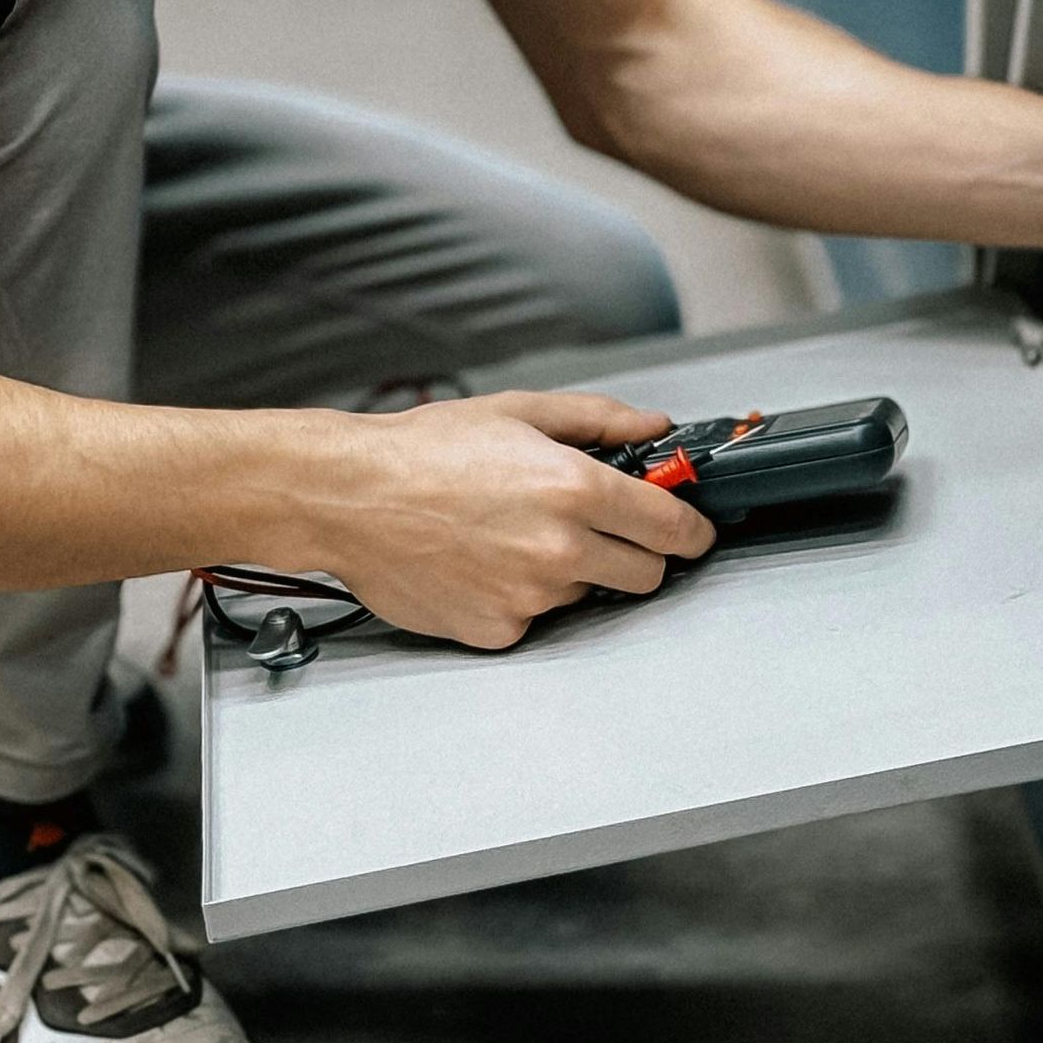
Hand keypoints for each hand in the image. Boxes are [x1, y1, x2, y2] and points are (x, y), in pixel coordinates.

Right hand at [308, 390, 715, 649]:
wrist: (350, 497)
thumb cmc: (424, 451)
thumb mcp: (519, 412)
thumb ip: (599, 420)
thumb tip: (654, 426)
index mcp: (574, 489)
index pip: (672, 528)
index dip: (690, 529)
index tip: (692, 531)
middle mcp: (560, 549)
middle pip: (645, 575)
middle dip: (635, 552)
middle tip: (597, 528)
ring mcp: (530, 597)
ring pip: (585, 594)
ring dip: (569, 571)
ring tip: (511, 533)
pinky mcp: (498, 630)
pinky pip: (535, 618)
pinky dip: (521, 596)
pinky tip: (484, 562)